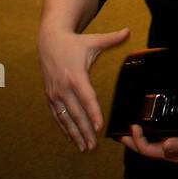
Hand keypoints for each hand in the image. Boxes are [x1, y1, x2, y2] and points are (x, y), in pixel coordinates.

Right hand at [38, 25, 130, 153]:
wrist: (48, 42)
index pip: (86, 97)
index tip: (99, 126)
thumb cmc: (74, 43)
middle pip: (76, 112)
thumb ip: (112, 39)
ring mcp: (55, 93)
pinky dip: (65, 128)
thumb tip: (129, 31)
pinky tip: (72, 139)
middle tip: (93, 145)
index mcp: (76, 75)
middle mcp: (64, 87)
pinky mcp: (50, 97)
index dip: (93, 113)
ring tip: (84, 147)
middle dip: (85, 130)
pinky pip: (58, 116)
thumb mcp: (93, 41)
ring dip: (75, 134)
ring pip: (66, 118)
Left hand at [120, 123, 177, 167]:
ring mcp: (175, 147)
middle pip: (146, 148)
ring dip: (140, 136)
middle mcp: (171, 152)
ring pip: (152, 143)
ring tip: (131, 126)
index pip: (148, 150)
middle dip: (131, 141)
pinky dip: (153, 131)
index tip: (132, 126)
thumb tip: (166, 145)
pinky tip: (152, 123)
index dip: (137, 141)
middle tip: (119, 130)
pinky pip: (162, 138)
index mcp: (173, 154)